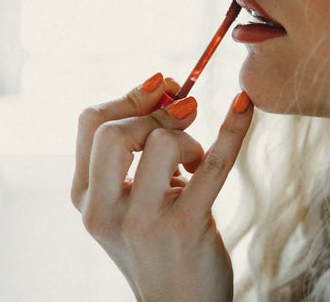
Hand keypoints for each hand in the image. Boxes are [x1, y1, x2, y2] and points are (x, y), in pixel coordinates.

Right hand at [71, 72, 252, 301]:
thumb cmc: (157, 241)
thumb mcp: (128, 200)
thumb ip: (134, 151)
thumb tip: (167, 91)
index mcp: (86, 197)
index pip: (91, 123)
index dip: (129, 97)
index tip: (161, 88)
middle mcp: (104, 212)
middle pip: (115, 131)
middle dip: (156, 113)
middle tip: (187, 113)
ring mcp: (142, 223)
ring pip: (161, 143)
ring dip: (188, 138)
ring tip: (195, 160)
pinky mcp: (184, 228)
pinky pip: (214, 163)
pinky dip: (232, 128)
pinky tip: (243, 106)